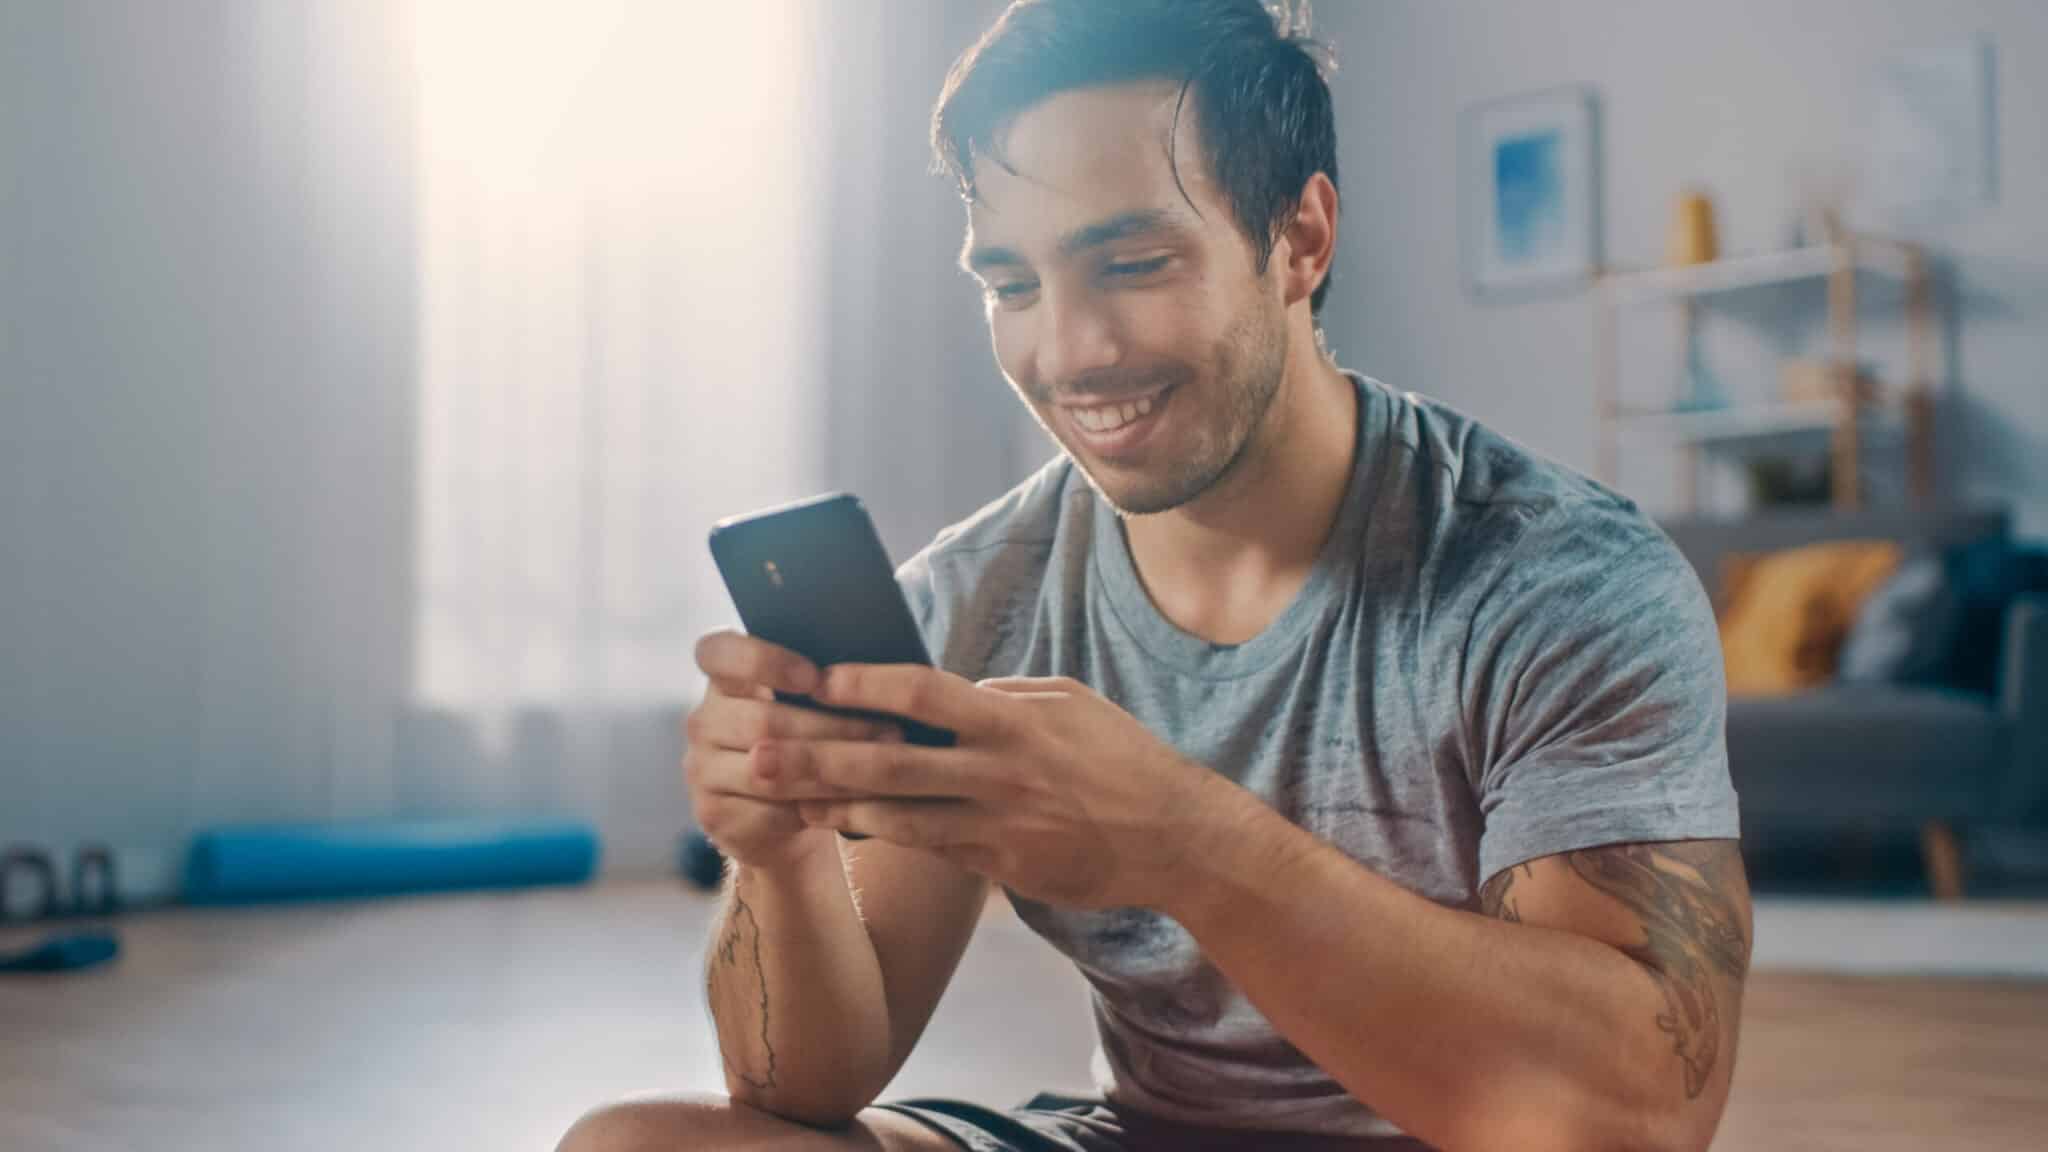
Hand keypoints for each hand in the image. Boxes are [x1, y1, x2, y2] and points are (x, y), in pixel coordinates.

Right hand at [684, 631, 902, 872]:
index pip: (718, 652)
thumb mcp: (808, 704)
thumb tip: (878, 669)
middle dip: (832, 727)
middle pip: (762, 720)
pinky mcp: (714, 813)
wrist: (784, 816)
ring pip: (769, 770)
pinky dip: (819, 807)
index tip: (814, 677)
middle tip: (890, 731)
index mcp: (723, 678)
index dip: (763, 660)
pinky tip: (858, 802)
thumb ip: (822, 681)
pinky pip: (771, 811)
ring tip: (886, 765)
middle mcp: (703, 719)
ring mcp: (702, 769)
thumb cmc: (808, 740)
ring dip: (833, 769)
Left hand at [750, 665, 1245, 909]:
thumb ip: (1003, 697)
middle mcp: (998, 770)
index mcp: (1013, 719)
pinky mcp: (998, 865)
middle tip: (759, 747)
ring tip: (776, 794)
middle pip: (890, 757)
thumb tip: (949, 688)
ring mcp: (996, 823)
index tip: (814, 677)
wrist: (1175, 839)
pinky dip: (876, 835)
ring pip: (896, 812)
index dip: (864, 684)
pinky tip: (835, 825)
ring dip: (831, 802)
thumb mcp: (1068, 705)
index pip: (924, 692)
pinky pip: (924, 847)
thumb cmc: (1121, 759)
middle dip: (818, 752)